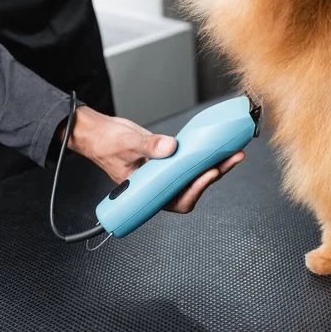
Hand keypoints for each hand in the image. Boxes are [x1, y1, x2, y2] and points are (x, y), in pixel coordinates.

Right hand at [59, 106, 244, 212]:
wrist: (98, 131)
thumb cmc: (104, 143)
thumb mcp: (126, 143)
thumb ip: (149, 145)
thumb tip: (171, 147)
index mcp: (146, 191)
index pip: (176, 200)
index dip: (195, 190)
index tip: (208, 174)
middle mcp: (159, 185)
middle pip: (192, 188)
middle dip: (214, 175)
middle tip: (231, 159)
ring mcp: (165, 173)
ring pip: (195, 175)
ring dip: (215, 165)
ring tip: (232, 153)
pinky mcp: (170, 159)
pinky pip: (190, 161)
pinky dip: (204, 155)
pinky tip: (216, 146)